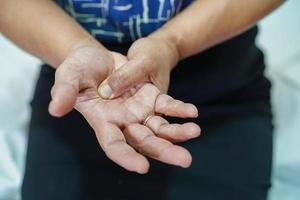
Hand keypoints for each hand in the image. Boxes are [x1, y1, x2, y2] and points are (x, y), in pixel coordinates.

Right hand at [49, 45, 199, 172]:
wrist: (94, 58)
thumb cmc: (77, 69)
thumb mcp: (68, 76)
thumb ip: (65, 92)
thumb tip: (56, 109)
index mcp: (102, 121)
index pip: (114, 145)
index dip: (126, 157)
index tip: (143, 167)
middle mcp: (123, 121)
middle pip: (144, 141)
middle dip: (163, 151)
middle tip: (184, 160)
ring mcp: (138, 110)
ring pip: (159, 127)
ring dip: (177, 132)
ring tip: (194, 131)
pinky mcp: (149, 96)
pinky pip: (166, 105)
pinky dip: (178, 109)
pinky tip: (192, 112)